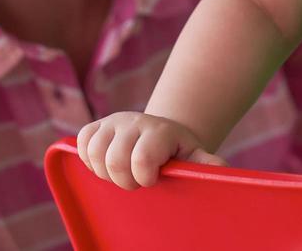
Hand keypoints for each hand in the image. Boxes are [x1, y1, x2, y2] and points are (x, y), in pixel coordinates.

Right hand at [77, 112, 224, 189]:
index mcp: (159, 131)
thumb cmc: (177, 152)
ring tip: (121, 173)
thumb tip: (219, 168)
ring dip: (104, 172)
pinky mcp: (96, 125)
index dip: (143, 177)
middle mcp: (133, 121)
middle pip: (114, 160)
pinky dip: (88, 158)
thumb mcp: (193, 156)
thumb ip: (204, 163)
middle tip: (135, 181)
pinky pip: (81, 141)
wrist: (162, 133)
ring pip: (93, 152)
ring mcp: (113, 121)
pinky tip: (105, 163)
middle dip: (123, 180)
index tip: (152, 180)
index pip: (142, 158)